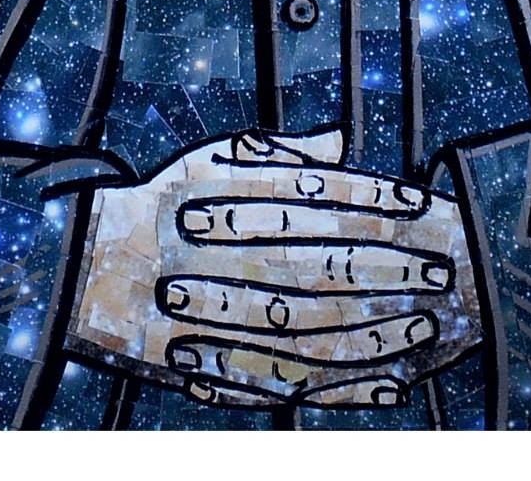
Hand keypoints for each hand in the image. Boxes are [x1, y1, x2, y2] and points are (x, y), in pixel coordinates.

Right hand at [67, 127, 477, 411]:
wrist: (89, 267)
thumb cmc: (161, 204)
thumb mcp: (211, 158)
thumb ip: (282, 154)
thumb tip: (342, 140)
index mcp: (235, 202)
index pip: (320, 198)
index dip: (376, 200)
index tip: (422, 205)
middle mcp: (236, 260)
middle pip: (328, 265)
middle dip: (391, 268)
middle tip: (441, 269)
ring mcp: (231, 320)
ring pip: (318, 331)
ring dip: (379, 330)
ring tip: (425, 326)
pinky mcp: (226, 371)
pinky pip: (298, 384)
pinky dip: (348, 390)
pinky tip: (390, 385)